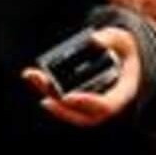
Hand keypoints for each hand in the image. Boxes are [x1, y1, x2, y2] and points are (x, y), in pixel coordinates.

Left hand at [24, 25, 144, 128]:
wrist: (122, 56)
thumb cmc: (124, 50)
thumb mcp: (123, 40)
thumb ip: (110, 39)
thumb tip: (93, 41)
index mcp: (123, 92)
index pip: (106, 106)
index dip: (87, 103)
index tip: (68, 97)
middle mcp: (106, 104)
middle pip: (81, 115)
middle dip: (61, 107)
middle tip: (44, 96)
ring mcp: (90, 104)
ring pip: (67, 109)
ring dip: (48, 95)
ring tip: (32, 76)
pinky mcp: (75, 98)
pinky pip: (60, 99)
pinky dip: (46, 88)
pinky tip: (31, 75)